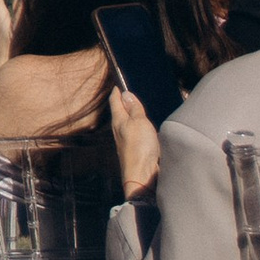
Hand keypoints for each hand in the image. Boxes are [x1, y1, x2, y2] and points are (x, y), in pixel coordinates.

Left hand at [110, 83, 162, 200]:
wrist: (142, 175)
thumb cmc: (139, 147)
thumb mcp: (139, 122)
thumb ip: (134, 108)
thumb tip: (126, 94)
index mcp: (118, 120)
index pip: (115, 101)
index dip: (117, 91)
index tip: (118, 83)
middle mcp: (120, 130)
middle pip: (120, 112)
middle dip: (124, 103)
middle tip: (128, 93)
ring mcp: (127, 141)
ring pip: (128, 124)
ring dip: (132, 116)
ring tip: (137, 108)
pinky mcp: (135, 151)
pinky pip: (136, 134)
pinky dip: (139, 128)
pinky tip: (145, 129)